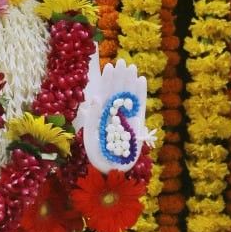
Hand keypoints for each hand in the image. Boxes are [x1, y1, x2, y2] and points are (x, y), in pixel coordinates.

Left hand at [76, 59, 147, 173]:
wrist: (110, 170)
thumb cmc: (96, 155)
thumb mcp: (90, 135)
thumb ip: (93, 117)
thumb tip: (96, 97)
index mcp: (101, 115)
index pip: (104, 93)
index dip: (107, 80)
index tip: (109, 67)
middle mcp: (114, 114)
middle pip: (117, 91)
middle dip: (119, 77)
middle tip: (122, 61)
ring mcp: (126, 118)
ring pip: (128, 96)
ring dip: (130, 82)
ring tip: (132, 68)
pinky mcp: (136, 124)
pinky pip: (139, 106)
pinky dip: (140, 94)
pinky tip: (141, 81)